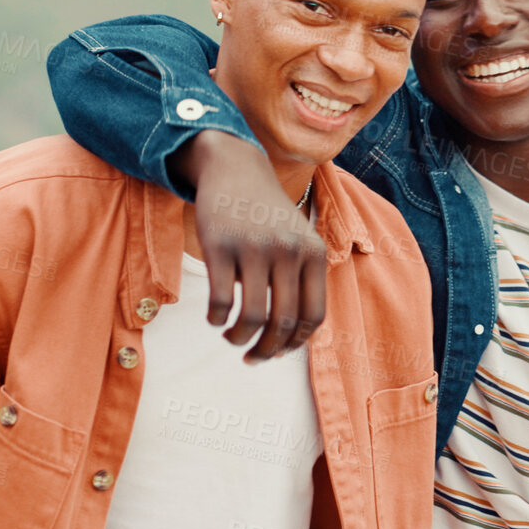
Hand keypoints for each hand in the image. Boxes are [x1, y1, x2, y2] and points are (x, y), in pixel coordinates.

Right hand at [172, 131, 327, 361]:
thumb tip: (289, 340)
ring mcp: (254, 247)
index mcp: (313, 254)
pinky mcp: (221, 245)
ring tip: (231, 339)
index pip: (313, 316)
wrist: (234, 170)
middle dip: (267, 351)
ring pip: (253, 317)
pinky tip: (215, 319)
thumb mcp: (297, 240)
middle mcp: (288, 251)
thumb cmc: (265, 217)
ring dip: (240, 340)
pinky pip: (222, 301)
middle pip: (284, 323)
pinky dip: (217, 320)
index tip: (277, 354)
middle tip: (251, 358)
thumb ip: (301, 281)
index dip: (295, 344)